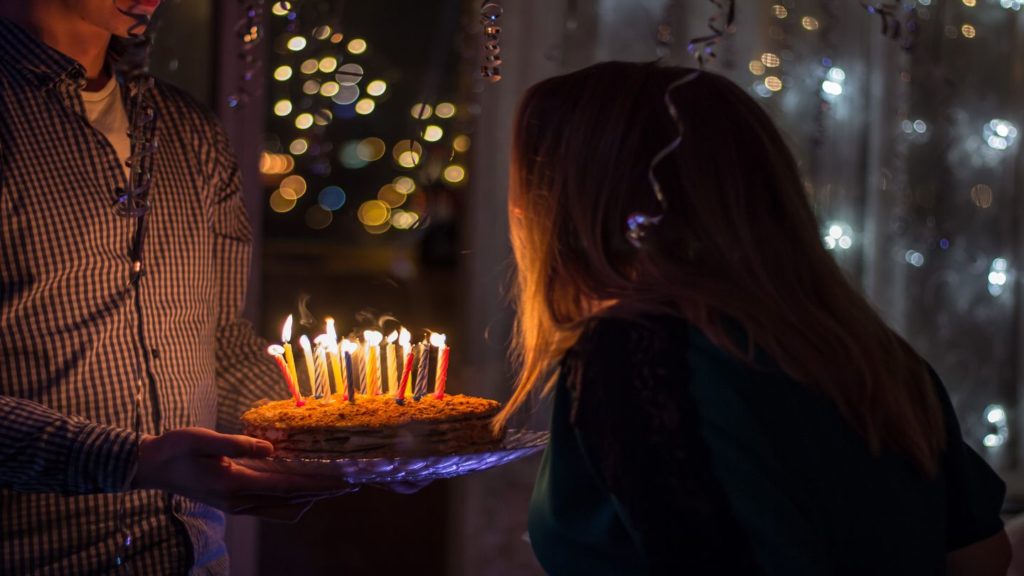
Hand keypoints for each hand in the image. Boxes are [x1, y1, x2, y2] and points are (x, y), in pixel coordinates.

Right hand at [132, 427, 355, 521]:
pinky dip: (291, 501)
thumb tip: (270, 448)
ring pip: (283, 509)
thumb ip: (237, 444)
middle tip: (350, 484)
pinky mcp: (234, 504)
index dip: (317, 483)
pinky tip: (301, 491)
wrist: (151, 467)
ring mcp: (237, 506)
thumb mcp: (203, 438)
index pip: (287, 485)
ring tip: (332, 487)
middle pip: (292, 500)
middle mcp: (240, 501)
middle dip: (322, 492)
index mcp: (235, 484)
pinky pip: (270, 508)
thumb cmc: (176, 448)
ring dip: (310, 498)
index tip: (342, 480)